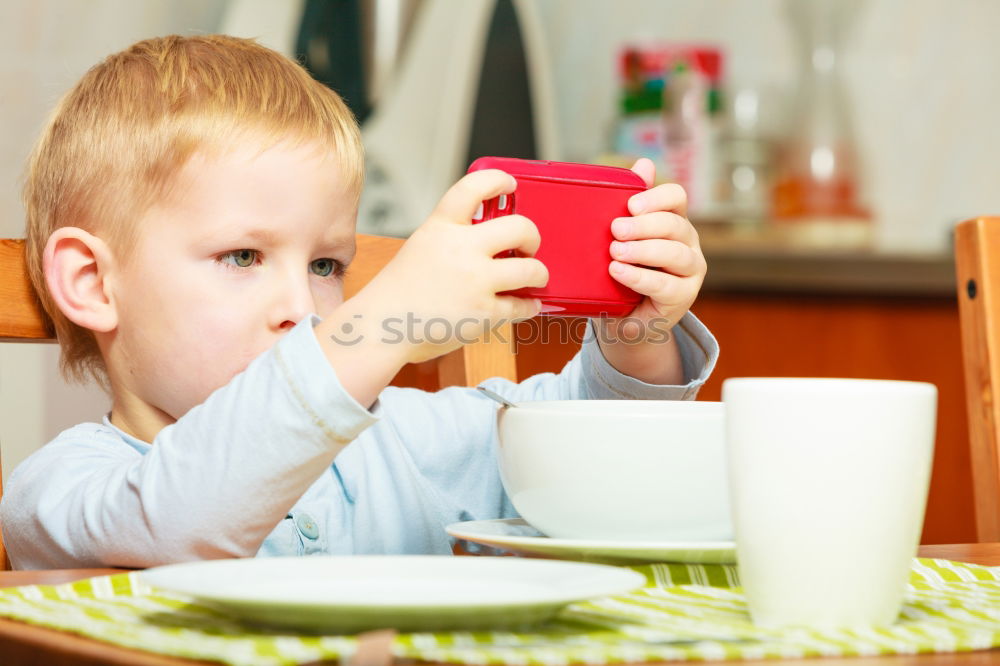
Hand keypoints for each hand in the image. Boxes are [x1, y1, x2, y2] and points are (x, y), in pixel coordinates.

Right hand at [351, 169, 547, 363]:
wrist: (380, 328)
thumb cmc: (397, 294)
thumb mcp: (421, 248)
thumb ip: (451, 239)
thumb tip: (490, 242)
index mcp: (440, 227)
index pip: (474, 187)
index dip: (498, 180)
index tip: (511, 185)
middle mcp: (461, 249)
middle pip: (520, 226)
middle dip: (532, 236)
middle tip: (528, 246)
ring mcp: (475, 281)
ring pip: (532, 269)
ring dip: (539, 273)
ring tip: (533, 277)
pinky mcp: (484, 312)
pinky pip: (522, 306)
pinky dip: (528, 307)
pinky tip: (525, 306)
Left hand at [607, 158, 705, 338]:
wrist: (625, 318)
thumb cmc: (624, 271)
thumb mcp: (623, 237)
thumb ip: (632, 204)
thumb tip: (644, 164)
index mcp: (673, 221)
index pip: (676, 198)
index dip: (656, 198)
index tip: (630, 205)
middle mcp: (688, 243)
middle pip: (674, 225)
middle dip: (644, 225)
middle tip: (615, 229)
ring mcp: (690, 271)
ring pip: (675, 255)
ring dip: (643, 251)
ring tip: (615, 252)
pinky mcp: (683, 297)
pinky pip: (666, 285)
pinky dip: (640, 277)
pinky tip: (619, 272)